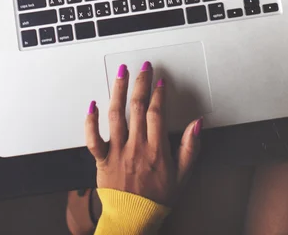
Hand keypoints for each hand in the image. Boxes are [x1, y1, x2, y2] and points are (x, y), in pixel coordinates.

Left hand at [85, 62, 201, 205]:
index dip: (159, 94)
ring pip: (116, 115)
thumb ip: (190, 147)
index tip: (160, 81)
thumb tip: (197, 124)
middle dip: (141, 83)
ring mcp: (117, 152)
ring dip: (118, 90)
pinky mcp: (101, 160)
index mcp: (156, 149)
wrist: (133, 220)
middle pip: (137, 107)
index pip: (157, 113)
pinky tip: (92, 104)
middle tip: (144, 67)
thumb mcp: (182, 175)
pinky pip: (93, 138)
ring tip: (122, 73)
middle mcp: (136, 147)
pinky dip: (90, 121)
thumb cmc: (157, 198)